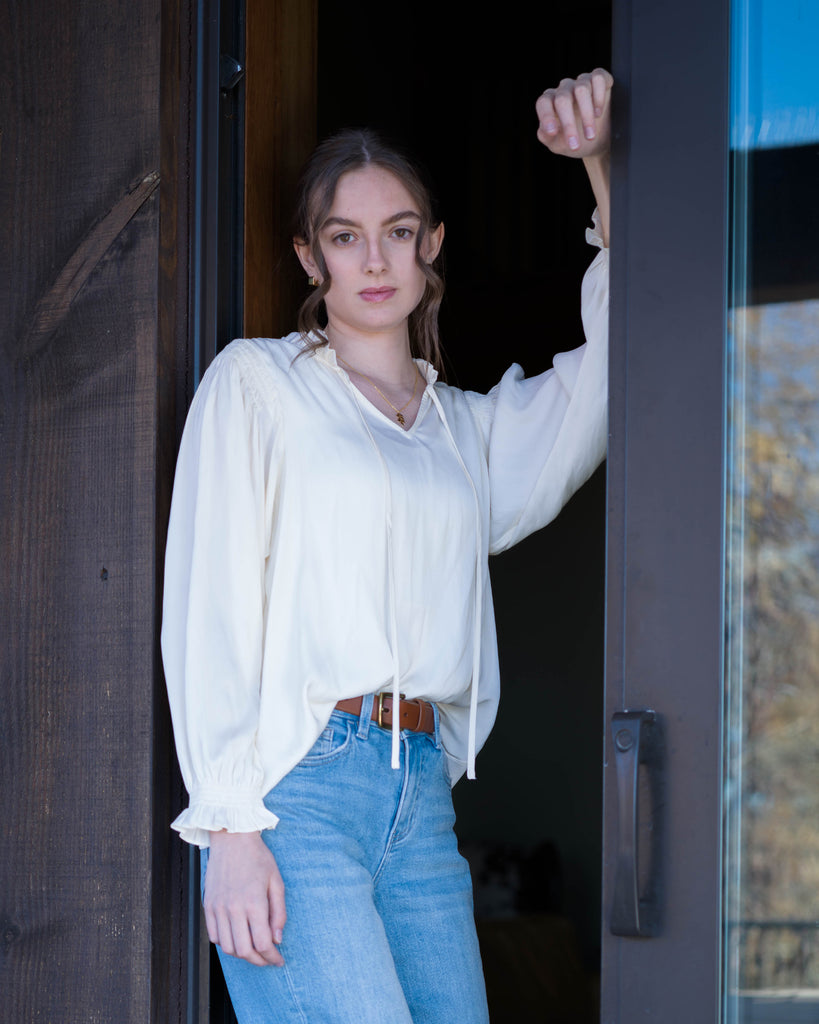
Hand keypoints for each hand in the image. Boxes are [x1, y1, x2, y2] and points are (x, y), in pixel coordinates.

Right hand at [203, 830, 286, 966]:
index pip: (262, 943)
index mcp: (254, 902)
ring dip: (241, 954)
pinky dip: (225, 943)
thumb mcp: (276, 881)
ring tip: (253, 949)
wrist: (232, 839)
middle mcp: (234, 908)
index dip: (272, 957)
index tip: (278, 960)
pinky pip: (213, 936)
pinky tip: (237, 937)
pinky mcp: (208, 906)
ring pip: (227, 947)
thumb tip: (278, 939)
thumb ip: (279, 912)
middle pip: (244, 950)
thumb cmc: (257, 857)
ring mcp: (218, 908)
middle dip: (258, 960)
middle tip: (268, 959)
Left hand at [536, 69, 612, 159]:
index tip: (552, 133)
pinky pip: (598, 77)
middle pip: (563, 98)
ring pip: (582, 89)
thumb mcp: (557, 144)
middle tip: (575, 145)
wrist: (597, 142)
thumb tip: (545, 130)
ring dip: (587, 114)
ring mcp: (582, 82)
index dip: (546, 116)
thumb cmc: (574, 140)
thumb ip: (546, 136)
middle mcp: (564, 89)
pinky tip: (599, 112)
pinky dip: (599, 95)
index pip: (544, 102)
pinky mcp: (599, 78)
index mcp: (550, 102)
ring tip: (590, 135)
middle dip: (569, 123)